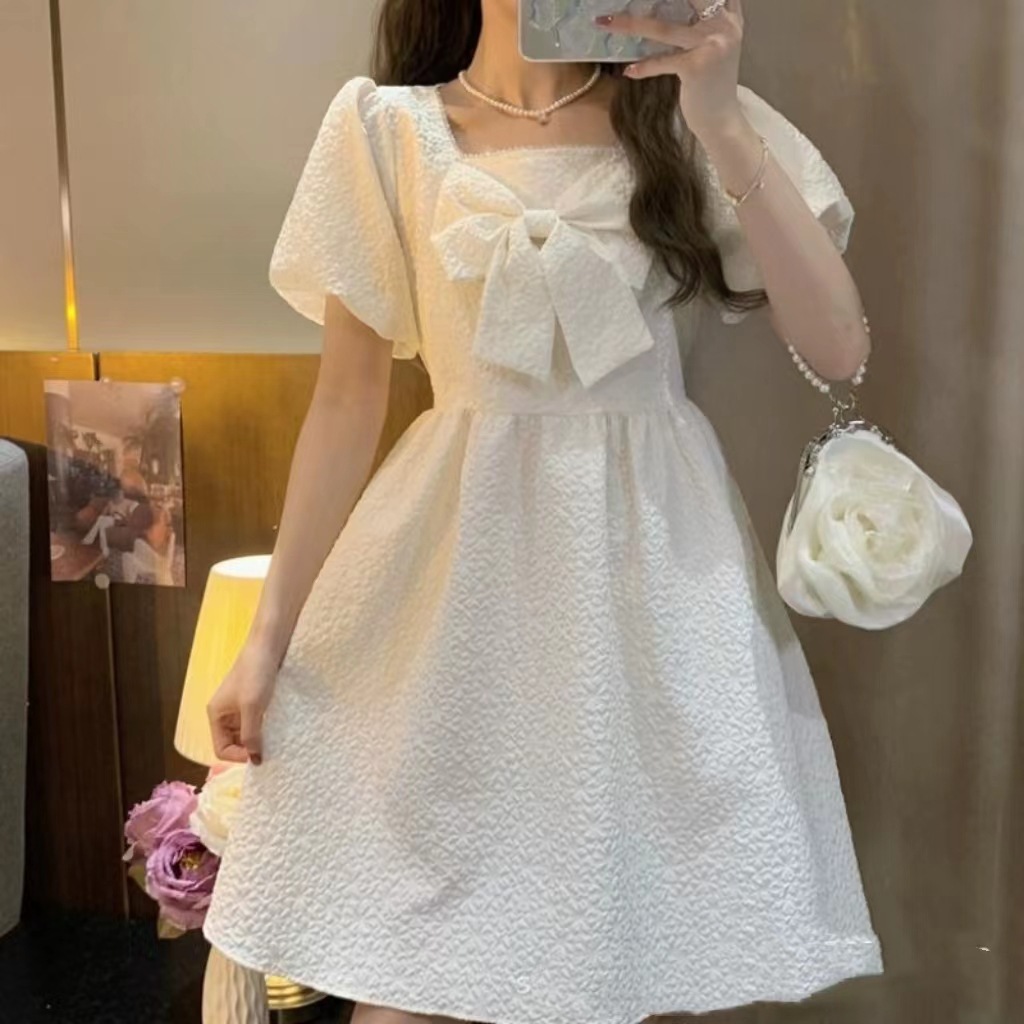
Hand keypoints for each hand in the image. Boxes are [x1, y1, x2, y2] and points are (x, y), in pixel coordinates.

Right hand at [206, 642, 280, 764]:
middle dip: (248, 750)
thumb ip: (251, 735)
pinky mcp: (254, 700)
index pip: (220, 749)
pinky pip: (255, 722)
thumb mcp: (252, 707)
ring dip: (257, 740)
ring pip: (245, 734)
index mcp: (216, 715)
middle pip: (232, 743)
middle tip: (269, 752)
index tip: (258, 755)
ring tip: (274, 742)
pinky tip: (276, 729)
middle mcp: (225, 713)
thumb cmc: (256, 674)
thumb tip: (255, 760)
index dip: (238, 756)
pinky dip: (264, 729)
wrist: (268, 646)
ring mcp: (239, 707)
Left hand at [595, 0, 745, 141]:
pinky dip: (644, 67)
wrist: (722, 120)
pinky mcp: (696, 67)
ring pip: (663, 28)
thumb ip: (703, 21)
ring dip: (630, 24)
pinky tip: (629, 71)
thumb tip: (662, 7)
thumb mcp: (714, 45)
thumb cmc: (712, 83)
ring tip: (605, 22)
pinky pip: (662, 61)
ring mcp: (711, 45)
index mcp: (729, 16)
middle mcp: (724, 25)